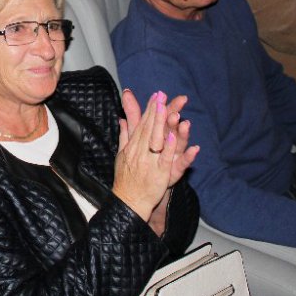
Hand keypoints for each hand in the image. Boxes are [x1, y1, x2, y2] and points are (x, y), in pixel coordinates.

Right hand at [113, 90, 198, 220]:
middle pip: (149, 128)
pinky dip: (169, 149)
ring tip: (168, 110)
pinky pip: (165, 159)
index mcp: (133, 145)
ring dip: (162, 125)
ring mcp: (150, 161)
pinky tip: (174, 138)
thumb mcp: (121, 154)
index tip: (156, 94)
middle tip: (162, 95)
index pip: (142, 124)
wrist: (128, 201)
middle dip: (156, 111)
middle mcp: (140, 151)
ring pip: (156, 140)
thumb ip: (124, 135)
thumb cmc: (125, 178)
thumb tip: (122, 120)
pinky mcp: (159, 173)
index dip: (150, 109)